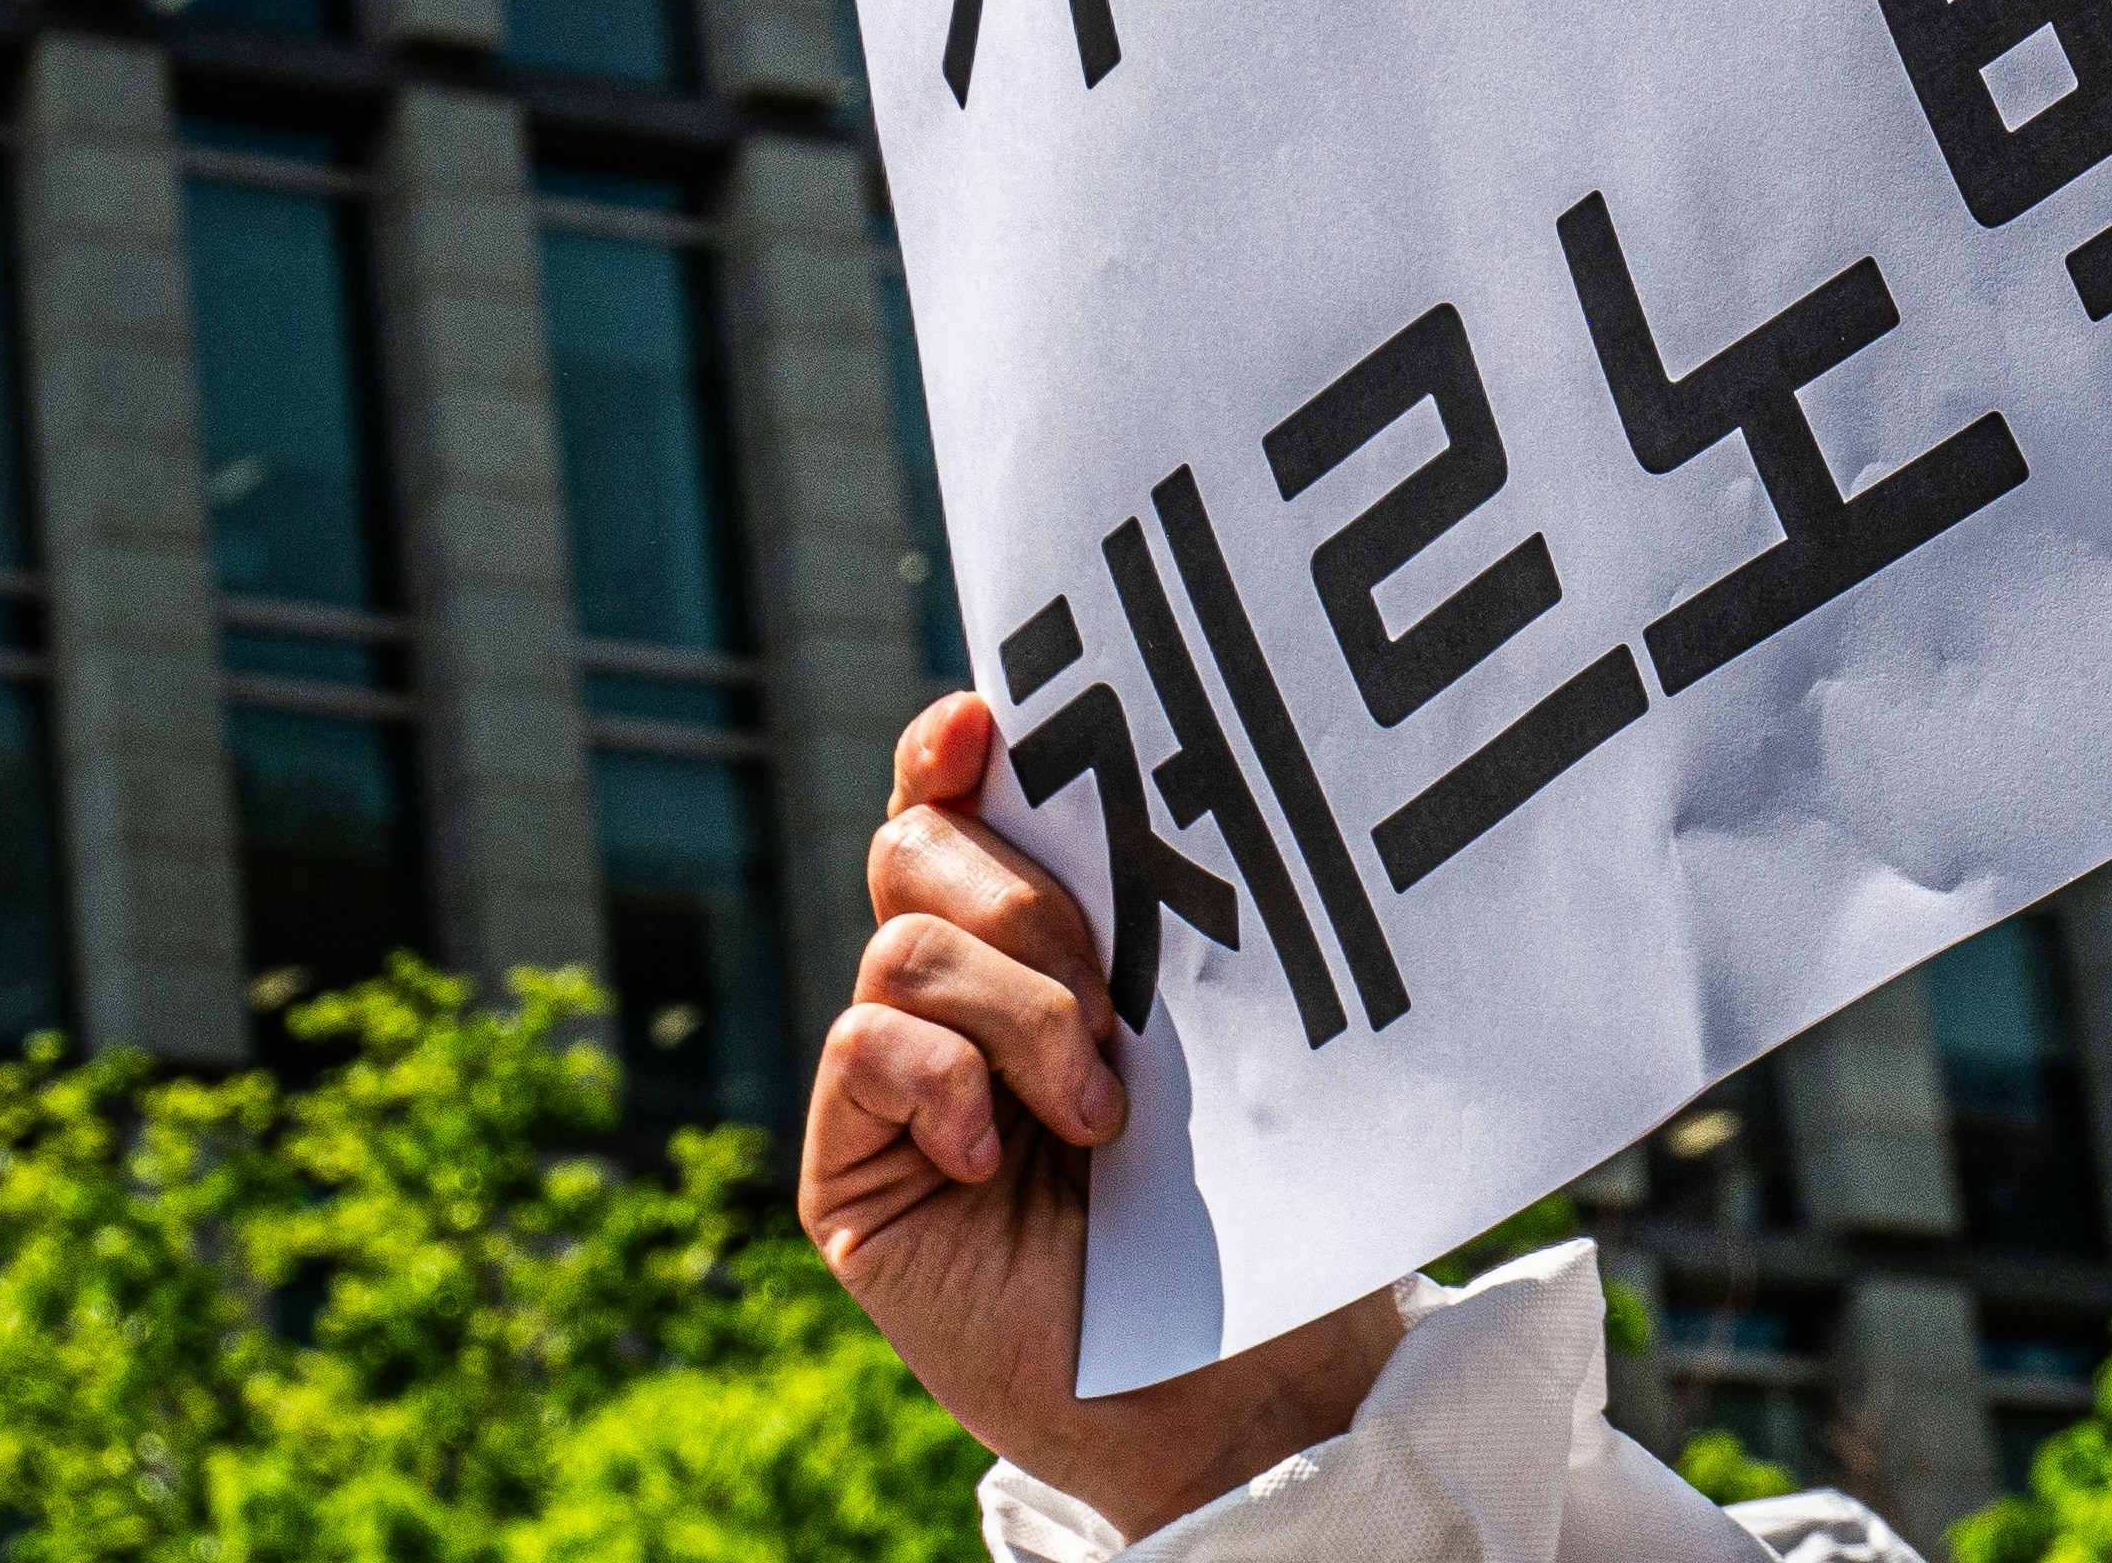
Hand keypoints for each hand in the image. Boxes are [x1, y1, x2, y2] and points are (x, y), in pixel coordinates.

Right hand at [801, 692, 1406, 1537]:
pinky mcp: (857, 1172)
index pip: (967, 807)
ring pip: (901, 943)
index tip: (983, 723)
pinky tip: (999, 1154)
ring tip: (1095, 1111)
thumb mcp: (1219, 1041)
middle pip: (920, 851)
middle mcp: (958, 1000)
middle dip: (1019, 895)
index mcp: (1046, 947)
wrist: (1237, 1388)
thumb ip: (1159, 933)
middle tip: (1113, 994)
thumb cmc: (1255, 1212)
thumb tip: (1152, 810)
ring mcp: (901, 1084)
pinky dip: (940, 1078)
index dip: (954, 750)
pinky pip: (861, 1047)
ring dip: (1015, 1010)